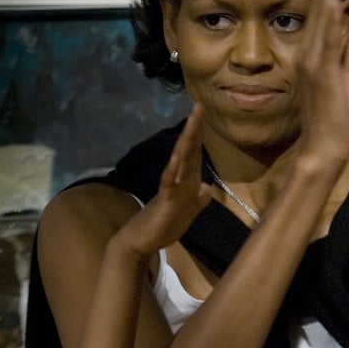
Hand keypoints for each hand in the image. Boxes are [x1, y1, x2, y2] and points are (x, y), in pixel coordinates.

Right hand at [118, 104, 211, 257]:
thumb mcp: (187, 214)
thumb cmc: (162, 227)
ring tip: (192, 121)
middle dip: (195, 130)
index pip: (195, 155)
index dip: (200, 136)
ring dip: (187, 141)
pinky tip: (178, 156)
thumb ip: (198, 201)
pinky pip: (169, 182)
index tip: (203, 115)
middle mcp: (178, 180)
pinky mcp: (164, 200)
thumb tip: (208, 187)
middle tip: (199, 106)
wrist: (141, 241)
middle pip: (189, 151)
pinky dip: (173, 169)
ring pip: (181, 161)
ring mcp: (170, 188)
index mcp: (186, 183)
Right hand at [296, 0, 348, 166]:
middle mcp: (312, 52)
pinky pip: (325, 42)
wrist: (324, 150)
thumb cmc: (336, 119)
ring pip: (322, 14)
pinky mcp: (321, 75)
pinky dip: (330, 18)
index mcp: (320, 52)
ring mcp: (314, 62)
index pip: (329, 6)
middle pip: (322, 1)